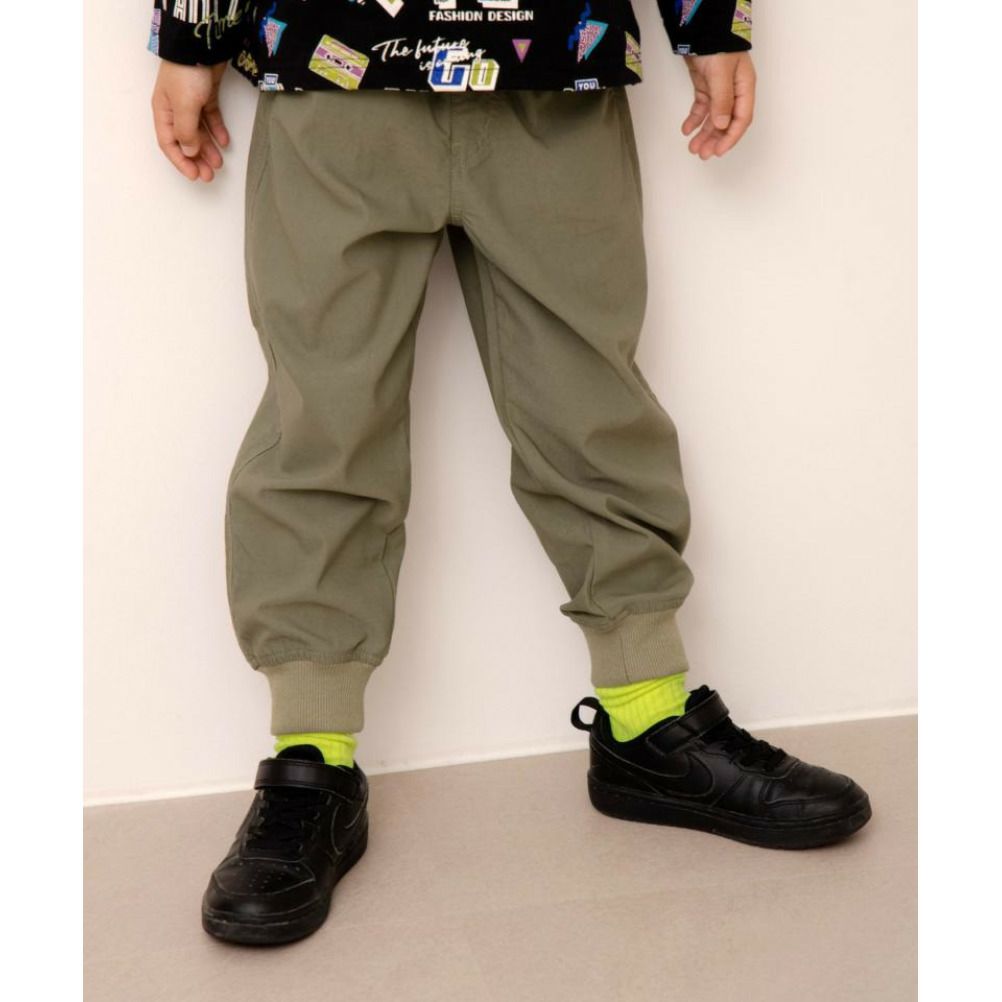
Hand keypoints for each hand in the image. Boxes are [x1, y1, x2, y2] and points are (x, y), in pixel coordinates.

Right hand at [151, 60, 229, 181]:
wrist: (201, 45)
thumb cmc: (186, 74)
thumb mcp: (184, 107)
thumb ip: (186, 132)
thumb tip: (189, 152)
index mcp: (163, 112)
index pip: (169, 144)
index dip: (181, 162)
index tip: (195, 176)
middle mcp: (175, 109)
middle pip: (185, 141)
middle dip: (197, 159)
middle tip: (210, 175)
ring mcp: (191, 102)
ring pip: (199, 132)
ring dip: (208, 148)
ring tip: (219, 163)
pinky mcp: (206, 95)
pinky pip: (211, 118)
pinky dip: (217, 130)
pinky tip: (225, 143)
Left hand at [681, 52, 755, 159]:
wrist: (701, 28)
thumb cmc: (717, 46)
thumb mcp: (721, 74)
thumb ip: (722, 100)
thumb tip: (723, 125)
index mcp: (744, 88)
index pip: (741, 119)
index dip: (730, 137)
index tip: (718, 151)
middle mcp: (734, 91)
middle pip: (727, 123)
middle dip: (715, 139)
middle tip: (702, 154)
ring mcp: (720, 90)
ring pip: (713, 119)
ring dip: (704, 134)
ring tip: (693, 148)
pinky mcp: (706, 87)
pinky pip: (701, 108)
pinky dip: (694, 120)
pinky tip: (686, 130)